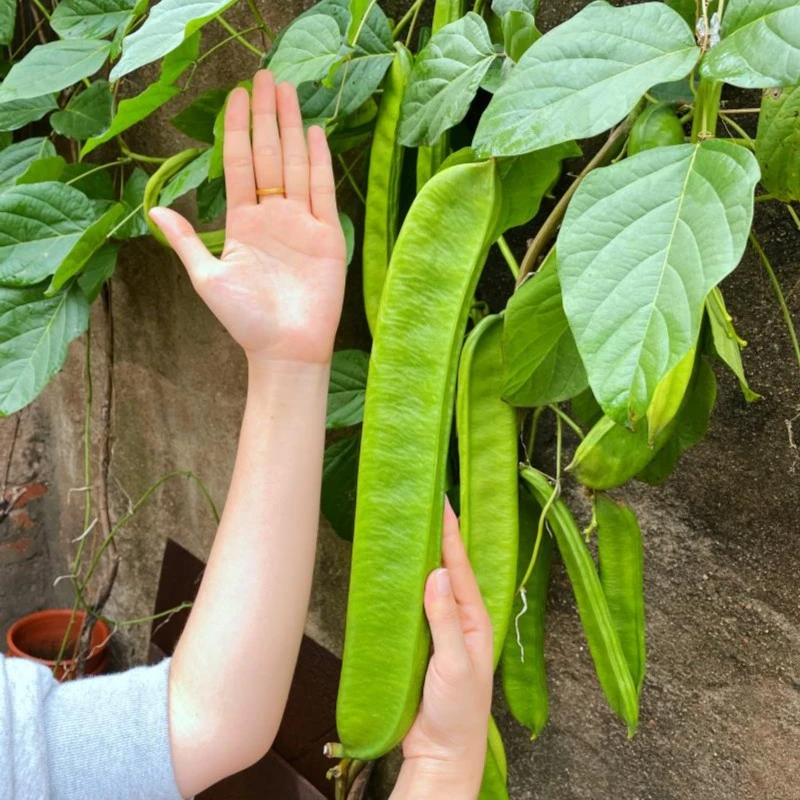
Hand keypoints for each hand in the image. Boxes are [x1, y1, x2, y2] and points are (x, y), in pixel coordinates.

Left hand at [149, 71, 346, 365]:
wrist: (285, 349)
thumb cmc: (245, 320)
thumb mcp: (207, 278)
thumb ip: (186, 241)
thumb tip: (154, 211)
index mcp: (242, 223)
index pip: (237, 165)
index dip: (235, 129)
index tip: (236, 96)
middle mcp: (272, 216)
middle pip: (267, 155)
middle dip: (266, 116)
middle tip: (265, 75)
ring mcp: (301, 223)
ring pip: (296, 164)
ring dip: (291, 127)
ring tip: (288, 90)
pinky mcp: (327, 235)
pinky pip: (323, 191)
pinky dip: (320, 162)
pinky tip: (315, 132)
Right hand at [392, 501, 493, 798]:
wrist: (442, 754)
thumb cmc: (457, 713)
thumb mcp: (454, 665)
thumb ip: (445, 621)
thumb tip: (437, 573)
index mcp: (475, 620)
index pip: (461, 568)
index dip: (451, 535)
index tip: (441, 503)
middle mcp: (459, 620)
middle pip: (446, 571)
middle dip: (436, 539)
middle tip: (422, 506)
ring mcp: (438, 631)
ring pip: (428, 587)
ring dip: (419, 560)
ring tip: (405, 530)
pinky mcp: (418, 644)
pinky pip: (412, 608)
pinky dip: (403, 588)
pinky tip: (392, 575)